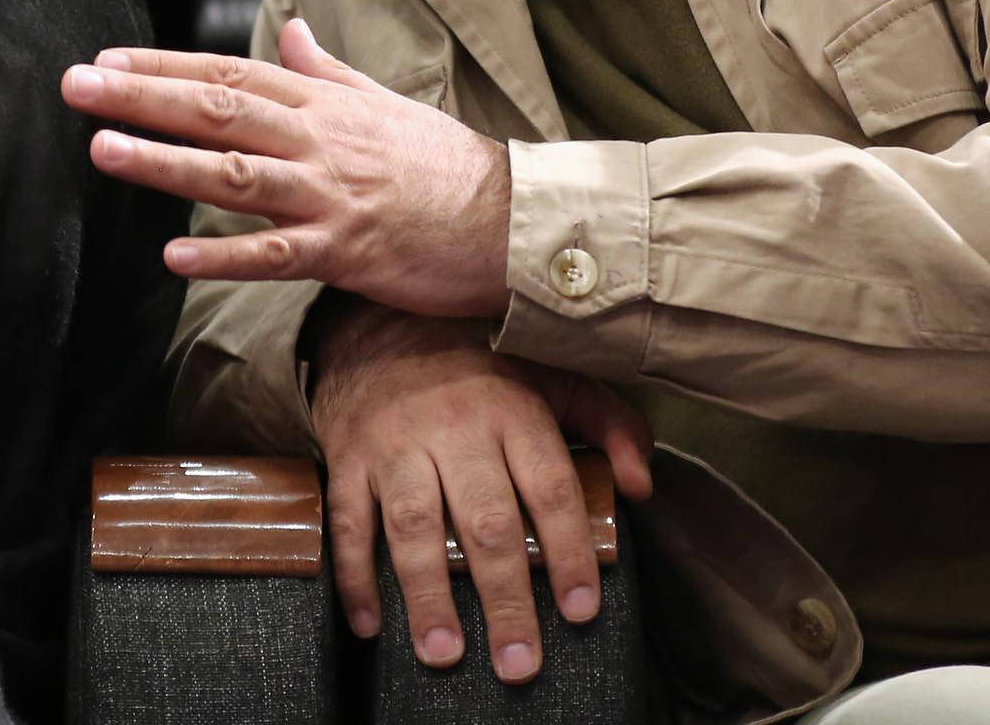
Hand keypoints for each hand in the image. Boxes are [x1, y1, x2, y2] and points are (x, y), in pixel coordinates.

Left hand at [61, 18, 514, 318]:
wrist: (512, 222)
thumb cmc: (445, 165)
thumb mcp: (384, 102)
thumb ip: (328, 70)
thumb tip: (292, 30)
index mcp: (324, 104)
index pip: (229, 75)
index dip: (164, 66)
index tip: (107, 60)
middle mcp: (318, 142)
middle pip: (218, 112)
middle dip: (143, 98)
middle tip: (78, 86)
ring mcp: (330, 196)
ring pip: (235, 176)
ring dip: (166, 164)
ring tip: (103, 152)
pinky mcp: (346, 251)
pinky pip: (276, 255)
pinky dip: (226, 255)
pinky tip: (174, 256)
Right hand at [314, 301, 653, 678]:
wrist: (376, 326)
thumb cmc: (479, 366)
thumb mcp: (552, 377)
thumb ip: (609, 425)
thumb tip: (641, 488)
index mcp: (511, 408)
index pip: (549, 486)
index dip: (567, 550)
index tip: (580, 609)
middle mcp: (454, 427)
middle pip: (485, 520)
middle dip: (504, 597)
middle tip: (519, 662)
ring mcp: (396, 443)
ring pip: (414, 524)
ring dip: (428, 594)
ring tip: (444, 653)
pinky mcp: (348, 456)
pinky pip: (348, 520)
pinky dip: (354, 574)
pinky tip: (370, 623)